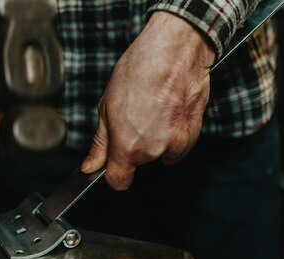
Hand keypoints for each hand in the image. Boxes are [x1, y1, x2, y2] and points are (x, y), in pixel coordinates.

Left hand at [81, 12, 215, 190]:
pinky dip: (174, 134)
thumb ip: (100, 143)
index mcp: (127, 146)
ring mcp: (175, 144)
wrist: (173, 52)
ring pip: (161, 154)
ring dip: (157, 140)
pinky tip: (169, 111)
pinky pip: (178, 146)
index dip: (115, 174)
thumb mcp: (107, 107)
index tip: (114, 165)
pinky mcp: (193, 135)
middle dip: (136, 147)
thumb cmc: (139, 72)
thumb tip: (90, 166)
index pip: (119, 182)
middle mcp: (152, 150)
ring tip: (154, 111)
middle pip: (140, 163)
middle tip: (136, 117)